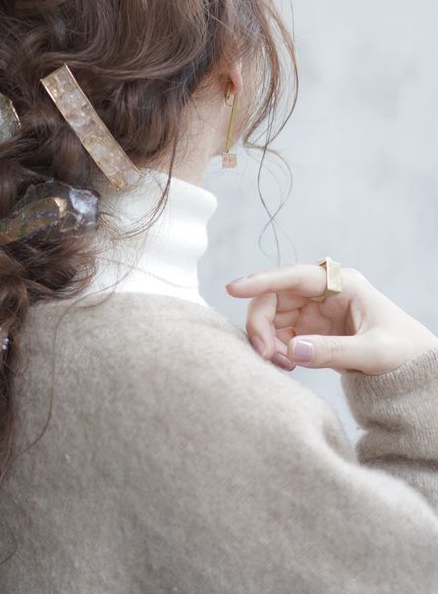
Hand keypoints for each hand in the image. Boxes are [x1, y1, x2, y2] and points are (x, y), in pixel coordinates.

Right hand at [224, 263, 437, 374]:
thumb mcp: (375, 352)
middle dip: (261, 324)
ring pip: (270, 317)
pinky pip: (277, 335)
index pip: (293, 276)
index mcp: (342, 284)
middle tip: (265, 355)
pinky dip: (275, 350)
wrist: (414, 370)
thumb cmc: (404, 352)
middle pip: (273, 298)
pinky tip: (288, 365)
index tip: (233, 289)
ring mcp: (311, 311)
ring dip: (267, 340)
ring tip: (284, 365)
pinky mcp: (307, 330)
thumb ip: (335, 352)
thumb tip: (293, 351)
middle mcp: (321, 293)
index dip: (261, 281)